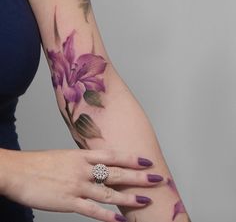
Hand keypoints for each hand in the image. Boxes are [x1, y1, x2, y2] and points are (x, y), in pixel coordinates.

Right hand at [0, 148, 162, 221]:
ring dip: (128, 198)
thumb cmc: (42, 163)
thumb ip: (83, 159)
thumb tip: (98, 161)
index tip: (146, 161)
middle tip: (157, 178)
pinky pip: (92, 211)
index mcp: (82, 156)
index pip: (112, 155)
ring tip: (145, 200)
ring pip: (108, 193)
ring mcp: (77, 186)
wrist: (19, 171)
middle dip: (138, 177)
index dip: (131, 158)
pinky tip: (121, 221)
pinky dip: (108, 217)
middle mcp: (83, 169)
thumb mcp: (66, 155)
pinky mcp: (68, 202)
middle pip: (116, 173)